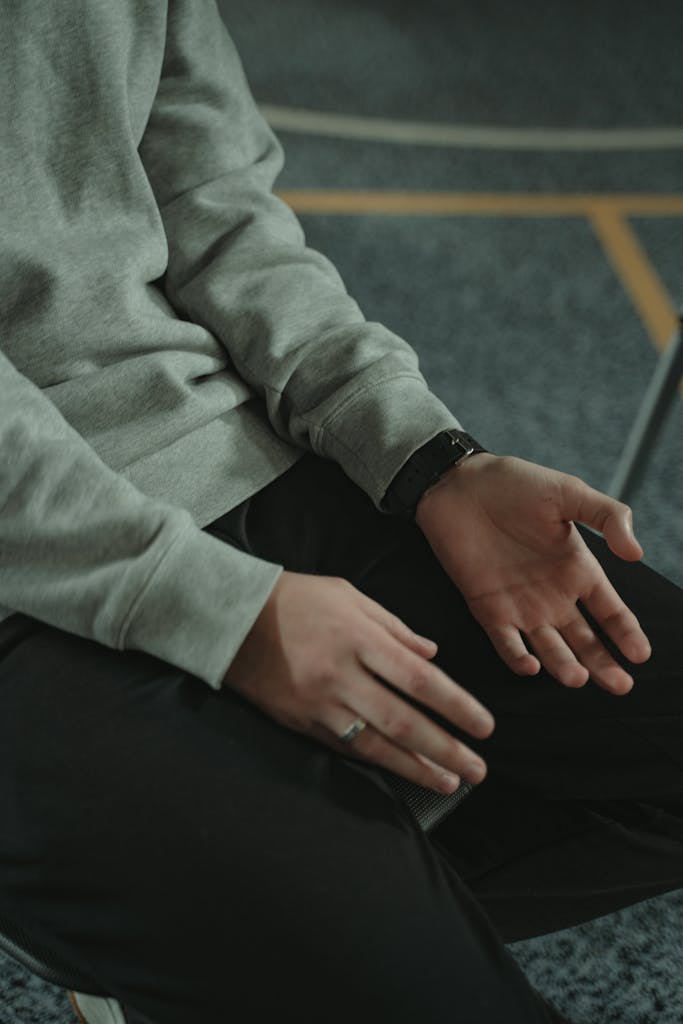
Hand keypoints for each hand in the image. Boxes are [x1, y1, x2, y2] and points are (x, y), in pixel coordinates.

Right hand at [223, 571, 494, 792]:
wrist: (230, 617)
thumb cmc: (295, 599)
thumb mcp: (348, 595)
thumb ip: (394, 626)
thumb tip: (432, 656)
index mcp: (359, 638)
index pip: (420, 680)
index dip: (456, 707)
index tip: (484, 726)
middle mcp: (341, 675)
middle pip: (404, 721)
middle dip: (447, 749)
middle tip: (478, 771)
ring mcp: (319, 703)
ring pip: (376, 745)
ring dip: (417, 767)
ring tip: (449, 783)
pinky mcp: (300, 721)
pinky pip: (345, 747)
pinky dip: (378, 761)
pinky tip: (401, 771)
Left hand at [415, 453, 651, 693]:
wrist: (460, 483)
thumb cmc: (516, 484)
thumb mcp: (569, 493)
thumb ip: (608, 517)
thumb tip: (637, 554)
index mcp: (578, 570)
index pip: (609, 612)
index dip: (626, 633)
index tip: (641, 655)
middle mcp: (553, 595)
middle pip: (584, 640)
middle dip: (603, 663)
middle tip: (621, 686)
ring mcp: (520, 605)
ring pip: (548, 647)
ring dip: (563, 664)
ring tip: (577, 678)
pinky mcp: (487, 608)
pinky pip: (505, 641)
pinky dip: (516, 656)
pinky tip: (531, 666)